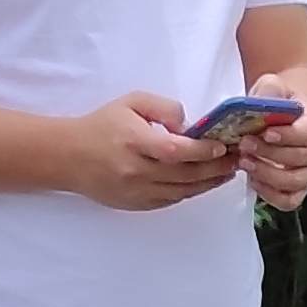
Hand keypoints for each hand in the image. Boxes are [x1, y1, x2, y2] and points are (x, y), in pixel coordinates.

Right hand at [75, 94, 244, 211]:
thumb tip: (189, 125)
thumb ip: (163, 108)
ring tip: (227, 172)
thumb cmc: (103, 125)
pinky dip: (190, 191)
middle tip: (237, 159)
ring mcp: (137, 191)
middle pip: (185, 174)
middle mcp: (136, 170)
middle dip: (215, 167)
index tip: (222, 146)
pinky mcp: (137, 204)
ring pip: (182, 191)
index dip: (203, 151)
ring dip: (209, 183)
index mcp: (134, 142)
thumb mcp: (131, 103)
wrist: (69, 156)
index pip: (176, 151)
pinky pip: (171, 200)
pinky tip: (204, 182)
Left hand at [238, 68, 306, 210]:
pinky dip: (271, 195)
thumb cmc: (278, 101)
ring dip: (268, 175)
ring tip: (244, 162)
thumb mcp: (273, 85)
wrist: (283, 115)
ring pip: (296, 182)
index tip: (266, 132)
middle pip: (302, 158)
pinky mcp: (296, 188)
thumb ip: (270, 88)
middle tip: (245, 144)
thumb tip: (265, 99)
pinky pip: (289, 200)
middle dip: (271, 154)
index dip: (289, 135)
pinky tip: (253, 180)